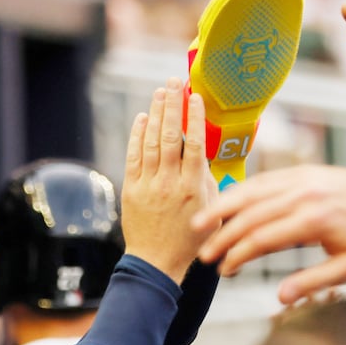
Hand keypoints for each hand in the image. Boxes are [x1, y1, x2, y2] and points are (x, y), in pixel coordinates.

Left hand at [121, 79, 217, 282]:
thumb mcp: (213, 214)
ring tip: (160, 92)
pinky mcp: (132, 190)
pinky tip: (142, 118)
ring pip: (151, 142)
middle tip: (174, 82)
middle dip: (172, 106)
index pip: (195, 145)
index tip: (195, 97)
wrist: (156, 262)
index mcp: (193, 189)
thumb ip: (210, 183)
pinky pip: (133, 157)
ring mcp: (149, 186)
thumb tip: (205, 157)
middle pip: (171, 137)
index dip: (194, 118)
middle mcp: (170, 184)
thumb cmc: (190, 240)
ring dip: (155, 114)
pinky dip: (137, 136)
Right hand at [192, 134, 345, 302]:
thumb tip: (280, 298)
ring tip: (198, 223)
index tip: (224, 271)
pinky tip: (225, 203)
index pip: (262, 238)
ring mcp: (300, 178)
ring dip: (222, 207)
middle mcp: (303, 194)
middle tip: (204, 255)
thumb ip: (313, 281)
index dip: (237, 256)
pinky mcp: (300, 171)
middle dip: (222, 236)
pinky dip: (240, 191)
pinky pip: (263, 179)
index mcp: (314, 220)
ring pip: (250, 191)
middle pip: (249, 214)